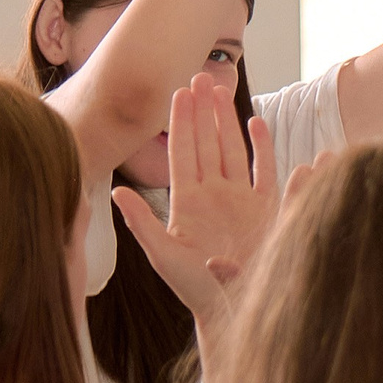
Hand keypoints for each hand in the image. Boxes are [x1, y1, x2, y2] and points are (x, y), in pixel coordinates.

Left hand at [111, 75, 279, 338]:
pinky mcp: (266, 208)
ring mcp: (240, 199)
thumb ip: (142, 223)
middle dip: (203, 110)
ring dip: (228, 120)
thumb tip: (115, 193)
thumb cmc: (192, 288)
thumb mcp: (162, 256)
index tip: (178, 92)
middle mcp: (213, 194)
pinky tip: (258, 123)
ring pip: (233, 149)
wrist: (230, 307)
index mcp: (186, 201)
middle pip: (207, 142)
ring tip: (222, 90)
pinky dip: (264, 147)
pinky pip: (266, 171)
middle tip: (201, 76)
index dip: (180, 122)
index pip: (182, 152)